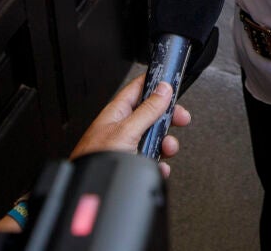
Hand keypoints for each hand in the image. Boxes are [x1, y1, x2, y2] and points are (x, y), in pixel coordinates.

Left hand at [70, 73, 190, 175]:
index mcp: (118, 111)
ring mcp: (129, 144)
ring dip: (166, 143)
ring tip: (166, 148)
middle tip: (180, 119)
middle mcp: (123, 125)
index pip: (139, 88)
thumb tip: (163, 89)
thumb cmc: (96, 157)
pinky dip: (160, 161)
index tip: (172, 85)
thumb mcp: (127, 130)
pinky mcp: (133, 161)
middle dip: (168, 118)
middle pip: (153, 113)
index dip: (156, 84)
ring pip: (155, 137)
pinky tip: (160, 165)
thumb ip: (147, 110)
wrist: (90, 187)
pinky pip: (152, 157)